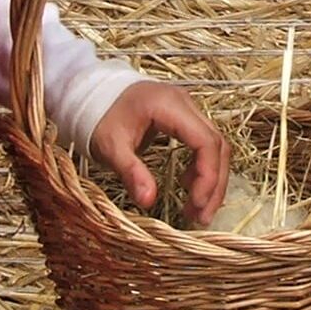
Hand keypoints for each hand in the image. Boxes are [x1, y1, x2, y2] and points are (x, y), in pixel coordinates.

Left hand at [90, 81, 230, 226]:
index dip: (208, 176)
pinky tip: (187, 186)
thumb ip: (131, 172)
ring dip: (212, 178)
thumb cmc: (100, 117)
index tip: (197, 204)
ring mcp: (188, 108)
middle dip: (214, 183)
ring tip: (198, 209)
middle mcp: (186, 103)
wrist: (93, 94)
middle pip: (218, 144)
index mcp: (170, 106)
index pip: (206, 142)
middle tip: (202, 216)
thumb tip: (148, 202)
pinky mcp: (185, 116)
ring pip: (216, 145)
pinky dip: (203, 167)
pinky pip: (205, 142)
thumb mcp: (111, 146)